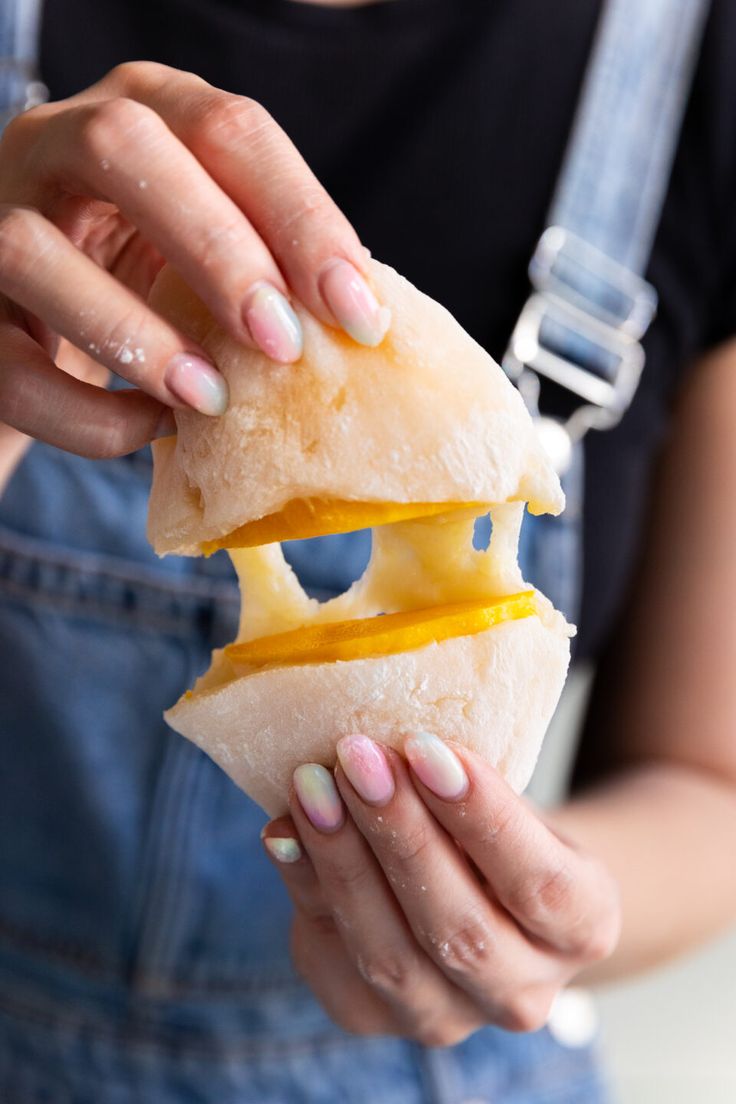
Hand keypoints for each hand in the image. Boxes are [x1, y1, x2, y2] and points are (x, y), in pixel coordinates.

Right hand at [0, 62, 384, 459]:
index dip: (302, 219)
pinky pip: (12, 367)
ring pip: (34, 250)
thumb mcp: (204, 249)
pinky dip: (85, 414)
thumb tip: (363, 324)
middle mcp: (55, 142)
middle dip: (219, 249)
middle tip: (283, 343)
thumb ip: (266, 263)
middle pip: (124, 148)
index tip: (357, 313)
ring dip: (136, 334)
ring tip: (212, 400)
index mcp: (144, 111)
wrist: (36, 322)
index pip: (228, 130)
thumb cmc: (145, 279)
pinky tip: (147, 430)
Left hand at [262, 732, 619, 1045]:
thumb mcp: (507, 795)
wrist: (480, 888)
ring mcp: (448, 1016)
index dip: (482, 817)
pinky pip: (332, 958)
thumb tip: (378, 754)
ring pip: (390, 955)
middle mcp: (524, 991)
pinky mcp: (373, 1016)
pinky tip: (284, 831)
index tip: (428, 748)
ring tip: (312, 786)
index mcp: (584, 927)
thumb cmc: (496, 823)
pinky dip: (305, 887)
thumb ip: (460, 781)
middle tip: (358, 756)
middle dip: (400, 834)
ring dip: (343, 862)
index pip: (540, 883)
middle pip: (460, 927)